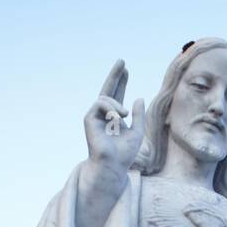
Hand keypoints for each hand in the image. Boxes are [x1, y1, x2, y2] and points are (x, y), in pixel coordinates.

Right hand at [83, 58, 145, 178]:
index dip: (121, 82)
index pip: (117, 95)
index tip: (126, 69)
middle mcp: (103, 115)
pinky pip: (100, 104)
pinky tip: (117, 118)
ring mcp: (95, 117)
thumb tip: (138, 97)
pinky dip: (111, 109)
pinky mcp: (88, 119)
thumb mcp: (137, 132)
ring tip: (124, 115)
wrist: (113, 164)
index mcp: (114, 117)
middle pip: (108, 90)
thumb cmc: (124, 153)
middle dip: (115, 75)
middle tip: (122, 61)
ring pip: (105, 98)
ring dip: (117, 105)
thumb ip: (138, 116)